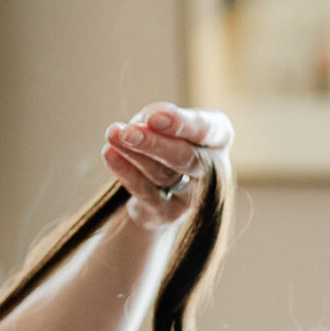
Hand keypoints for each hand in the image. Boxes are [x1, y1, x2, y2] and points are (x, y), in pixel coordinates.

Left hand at [103, 102, 232, 228]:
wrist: (160, 185)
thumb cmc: (167, 138)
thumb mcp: (167, 121)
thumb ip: (159, 118)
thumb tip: (143, 123)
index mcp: (219, 137)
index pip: (208, 130)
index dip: (182, 124)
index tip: (154, 117)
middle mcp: (214, 169)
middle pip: (186, 157)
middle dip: (155, 143)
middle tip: (128, 132)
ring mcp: (192, 195)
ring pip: (163, 173)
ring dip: (135, 154)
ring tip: (113, 135)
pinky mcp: (167, 213)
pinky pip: (145, 192)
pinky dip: (125, 172)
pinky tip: (109, 154)